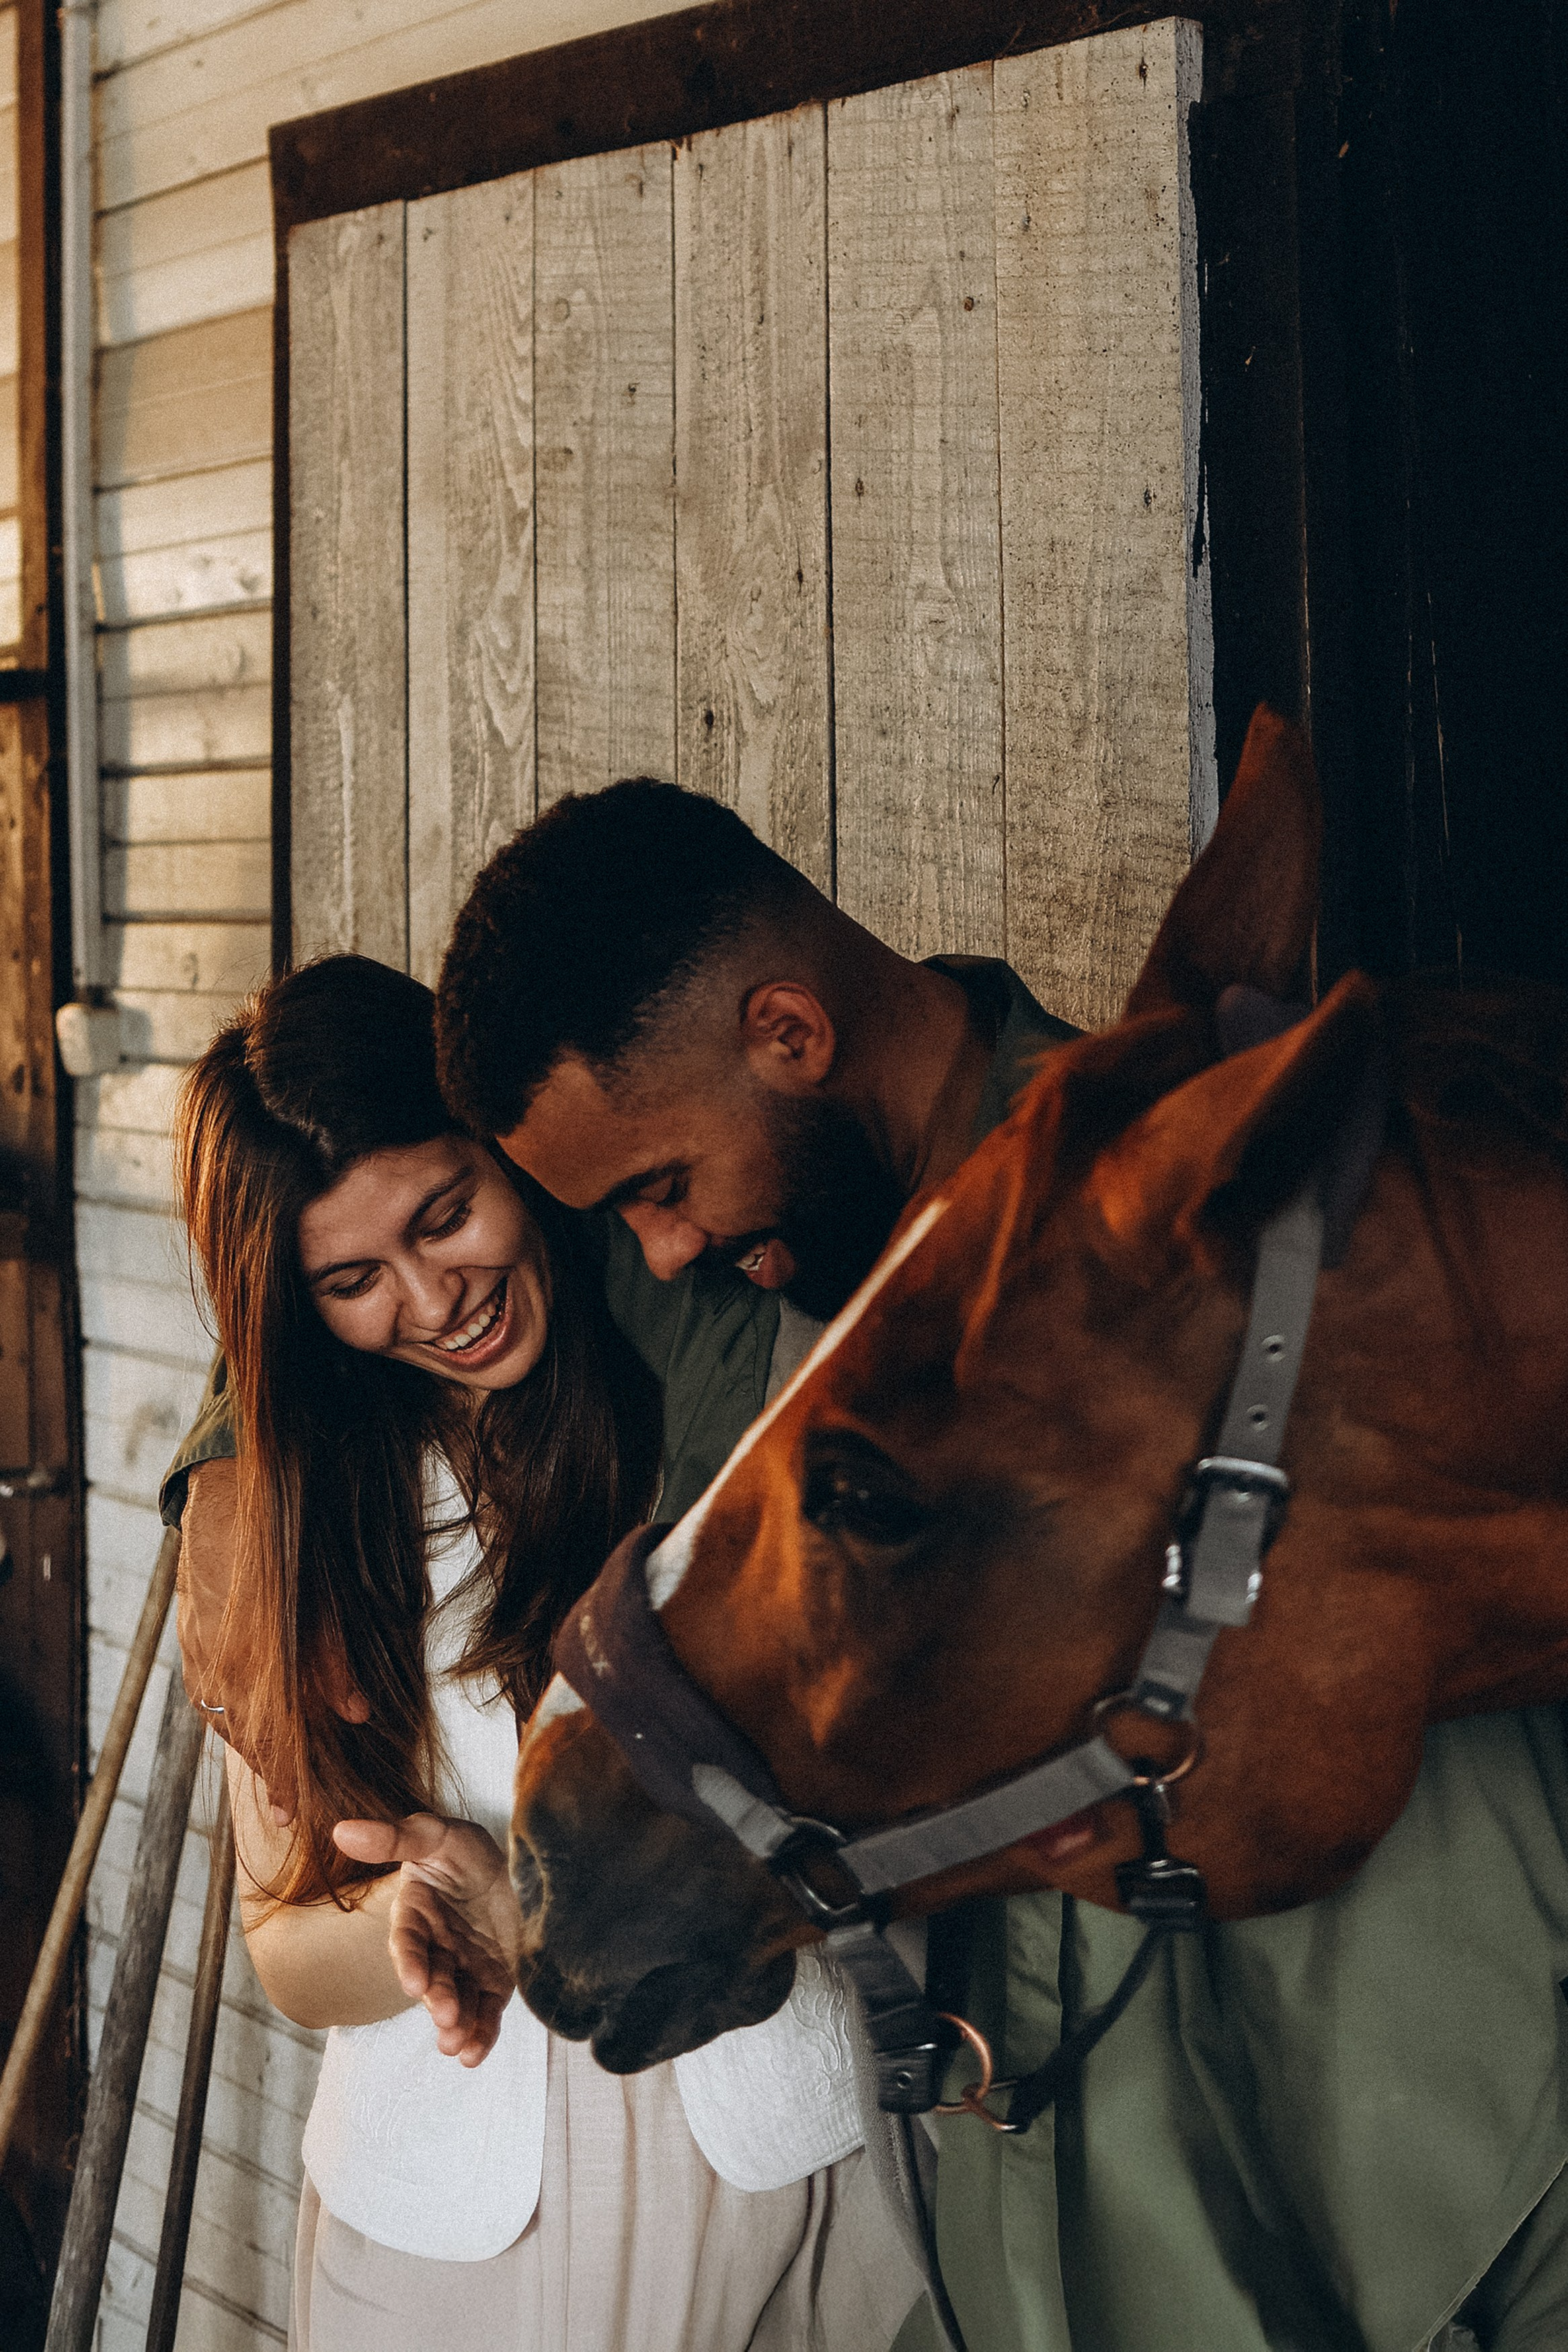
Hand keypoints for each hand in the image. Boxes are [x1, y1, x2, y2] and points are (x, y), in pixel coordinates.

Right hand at [333, 1814, 523, 2065]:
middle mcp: (436, 1947)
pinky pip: (486, 2011)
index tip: (413, 1982)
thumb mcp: (435, 1834)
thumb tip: (342, 1829)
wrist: (510, 1866)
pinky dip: (481, 2033)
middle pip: (433, 1976)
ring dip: (457, 2023)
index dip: (410, 1961)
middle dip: (438, 1997)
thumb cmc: (463, 1851)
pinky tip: (474, 2054)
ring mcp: (464, 1967)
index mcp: (416, 1915)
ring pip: (458, 2000)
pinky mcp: (492, 1982)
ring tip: (457, 2044)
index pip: (408, 1941)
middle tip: (445, 2014)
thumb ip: (394, 1838)